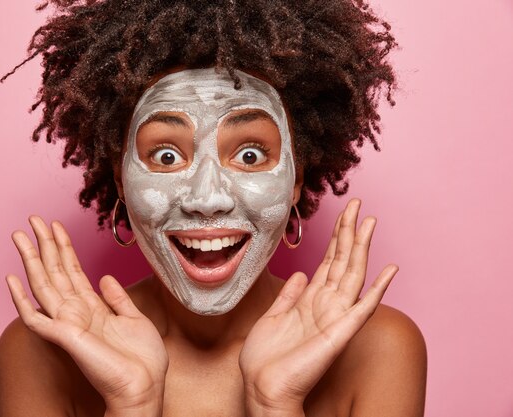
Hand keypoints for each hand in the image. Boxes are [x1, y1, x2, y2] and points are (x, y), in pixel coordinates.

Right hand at [6, 216, 167, 415]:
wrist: (144, 387)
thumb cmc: (142, 360)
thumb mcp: (134, 319)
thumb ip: (117, 298)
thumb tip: (105, 278)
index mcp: (92, 308)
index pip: (72, 271)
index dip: (64, 248)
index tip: (56, 226)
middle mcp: (76, 312)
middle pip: (54, 272)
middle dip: (44, 244)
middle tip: (33, 219)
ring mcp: (67, 323)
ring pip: (43, 284)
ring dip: (30, 259)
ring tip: (19, 235)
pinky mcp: (64, 336)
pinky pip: (35, 317)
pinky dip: (21, 299)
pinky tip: (10, 279)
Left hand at [239, 199, 397, 416]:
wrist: (262, 386)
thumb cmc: (266, 357)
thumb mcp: (274, 316)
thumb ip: (289, 294)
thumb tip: (299, 272)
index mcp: (310, 300)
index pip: (328, 261)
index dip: (336, 236)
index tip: (343, 212)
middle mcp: (326, 304)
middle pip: (342, 261)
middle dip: (349, 232)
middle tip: (357, 204)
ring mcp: (335, 317)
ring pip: (353, 274)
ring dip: (362, 248)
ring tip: (370, 222)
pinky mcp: (339, 332)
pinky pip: (363, 307)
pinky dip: (378, 289)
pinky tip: (390, 270)